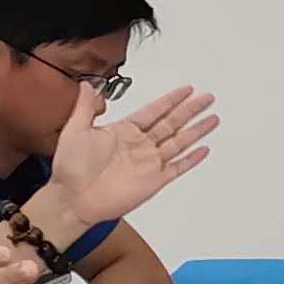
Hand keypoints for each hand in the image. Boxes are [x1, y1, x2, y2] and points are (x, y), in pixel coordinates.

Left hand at [28, 82, 215, 239]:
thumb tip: (88, 84)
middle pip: (172, 123)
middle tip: (207, 98)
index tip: (186, 90)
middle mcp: (139, 145)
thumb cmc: (70, 168)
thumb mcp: (75, 129)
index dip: (171, 100)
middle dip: (191, 110)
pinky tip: (203, 150)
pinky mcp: (153, 181)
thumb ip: (86, 106)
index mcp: (124, 131)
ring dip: (196, 130)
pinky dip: (191, 159)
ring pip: (179, 142)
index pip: (154, 111)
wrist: (73, 199)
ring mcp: (148, 163)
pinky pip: (177, 168)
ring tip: (212, 119)